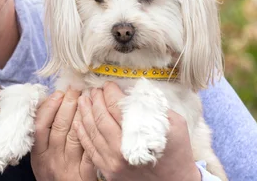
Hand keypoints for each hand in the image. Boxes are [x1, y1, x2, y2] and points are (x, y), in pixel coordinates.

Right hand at [31, 89, 96, 180]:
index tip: (59, 93)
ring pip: (75, 137)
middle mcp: (52, 159)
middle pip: (59, 127)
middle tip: (76, 90)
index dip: (50, 107)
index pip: (41, 125)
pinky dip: (93, 136)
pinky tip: (99, 122)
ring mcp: (68, 167)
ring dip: (82, 115)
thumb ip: (45, 133)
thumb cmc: (52, 170)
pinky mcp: (83, 175)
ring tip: (88, 99)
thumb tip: (52, 101)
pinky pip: (89, 153)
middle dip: (68, 105)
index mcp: (38, 153)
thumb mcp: (41, 154)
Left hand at [75, 82, 199, 180]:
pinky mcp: (108, 172)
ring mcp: (113, 163)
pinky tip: (79, 120)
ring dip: (85, 112)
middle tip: (94, 89)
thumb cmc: (177, 153)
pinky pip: (89, 148)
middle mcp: (123, 151)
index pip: (117, 107)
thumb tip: (135, 90)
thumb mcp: (175, 124)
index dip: (110, 92)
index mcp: (140, 136)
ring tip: (83, 99)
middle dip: (95, 100)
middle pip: (101, 117)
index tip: (108, 84)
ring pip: (92, 131)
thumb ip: (155, 106)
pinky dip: (82, 132)